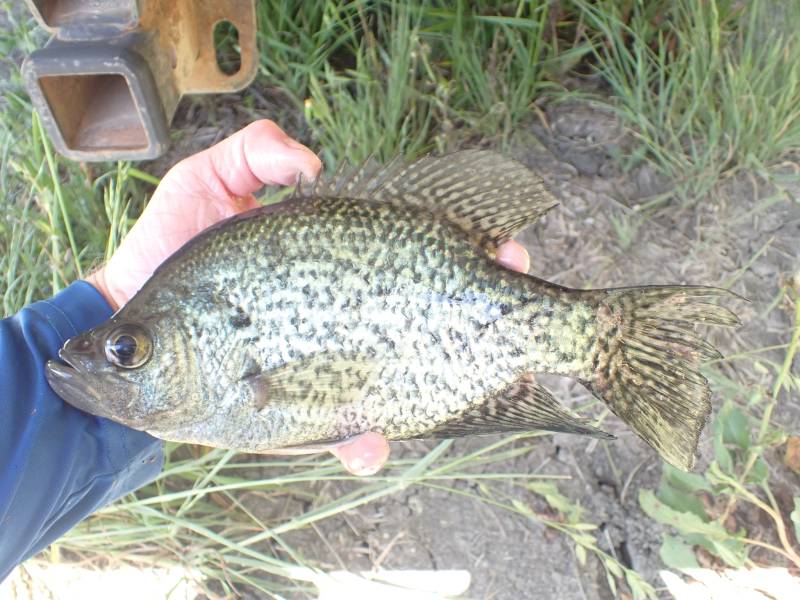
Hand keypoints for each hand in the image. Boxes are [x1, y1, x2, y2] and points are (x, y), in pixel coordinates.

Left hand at [85, 120, 529, 475]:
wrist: (130, 327)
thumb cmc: (168, 248)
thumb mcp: (205, 183)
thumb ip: (254, 153)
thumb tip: (316, 165)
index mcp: (336, 263)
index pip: (417, 256)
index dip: (468, 253)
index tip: (506, 249)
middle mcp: (343, 316)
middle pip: (429, 318)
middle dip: (484, 314)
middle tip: (515, 303)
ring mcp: (324, 364)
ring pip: (402, 382)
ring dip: (445, 386)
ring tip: (471, 381)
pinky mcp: (296, 409)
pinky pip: (340, 434)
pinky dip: (362, 445)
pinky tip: (370, 444)